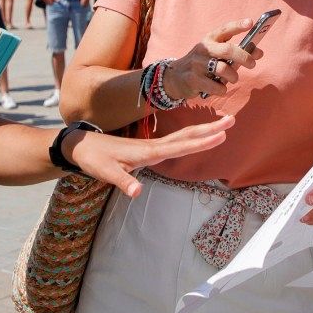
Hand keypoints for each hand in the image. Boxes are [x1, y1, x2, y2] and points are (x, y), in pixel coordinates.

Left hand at [66, 116, 234, 196]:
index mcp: (148, 151)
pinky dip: (190, 137)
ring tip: (222, 125)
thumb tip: (138, 192)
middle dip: (210, 129)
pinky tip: (197, 136)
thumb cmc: (94, 159)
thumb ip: (123, 182)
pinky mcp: (148, 149)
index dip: (201, 141)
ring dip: (203, 131)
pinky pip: (175, 141)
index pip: (180, 145)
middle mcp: (153, 146)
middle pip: (187, 136)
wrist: (80, 146)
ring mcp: (151, 146)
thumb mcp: (105, 173)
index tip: (221, 133)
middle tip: (232, 120)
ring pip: (183, 137)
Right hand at [161, 18, 262, 100]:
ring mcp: (197, 64)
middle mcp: (203, 49)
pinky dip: (222, 89)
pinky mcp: (193, 79)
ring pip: (223, 69)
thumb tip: (259, 53)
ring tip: (233, 79)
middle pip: (228, 50)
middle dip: (244, 57)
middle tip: (252, 64)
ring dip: (233, 76)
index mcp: (210, 39)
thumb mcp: (216, 54)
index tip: (251, 22)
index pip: (225, 29)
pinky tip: (219, 88)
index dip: (238, 25)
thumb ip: (237, 52)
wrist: (175, 77)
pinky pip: (216, 87)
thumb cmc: (202, 64)